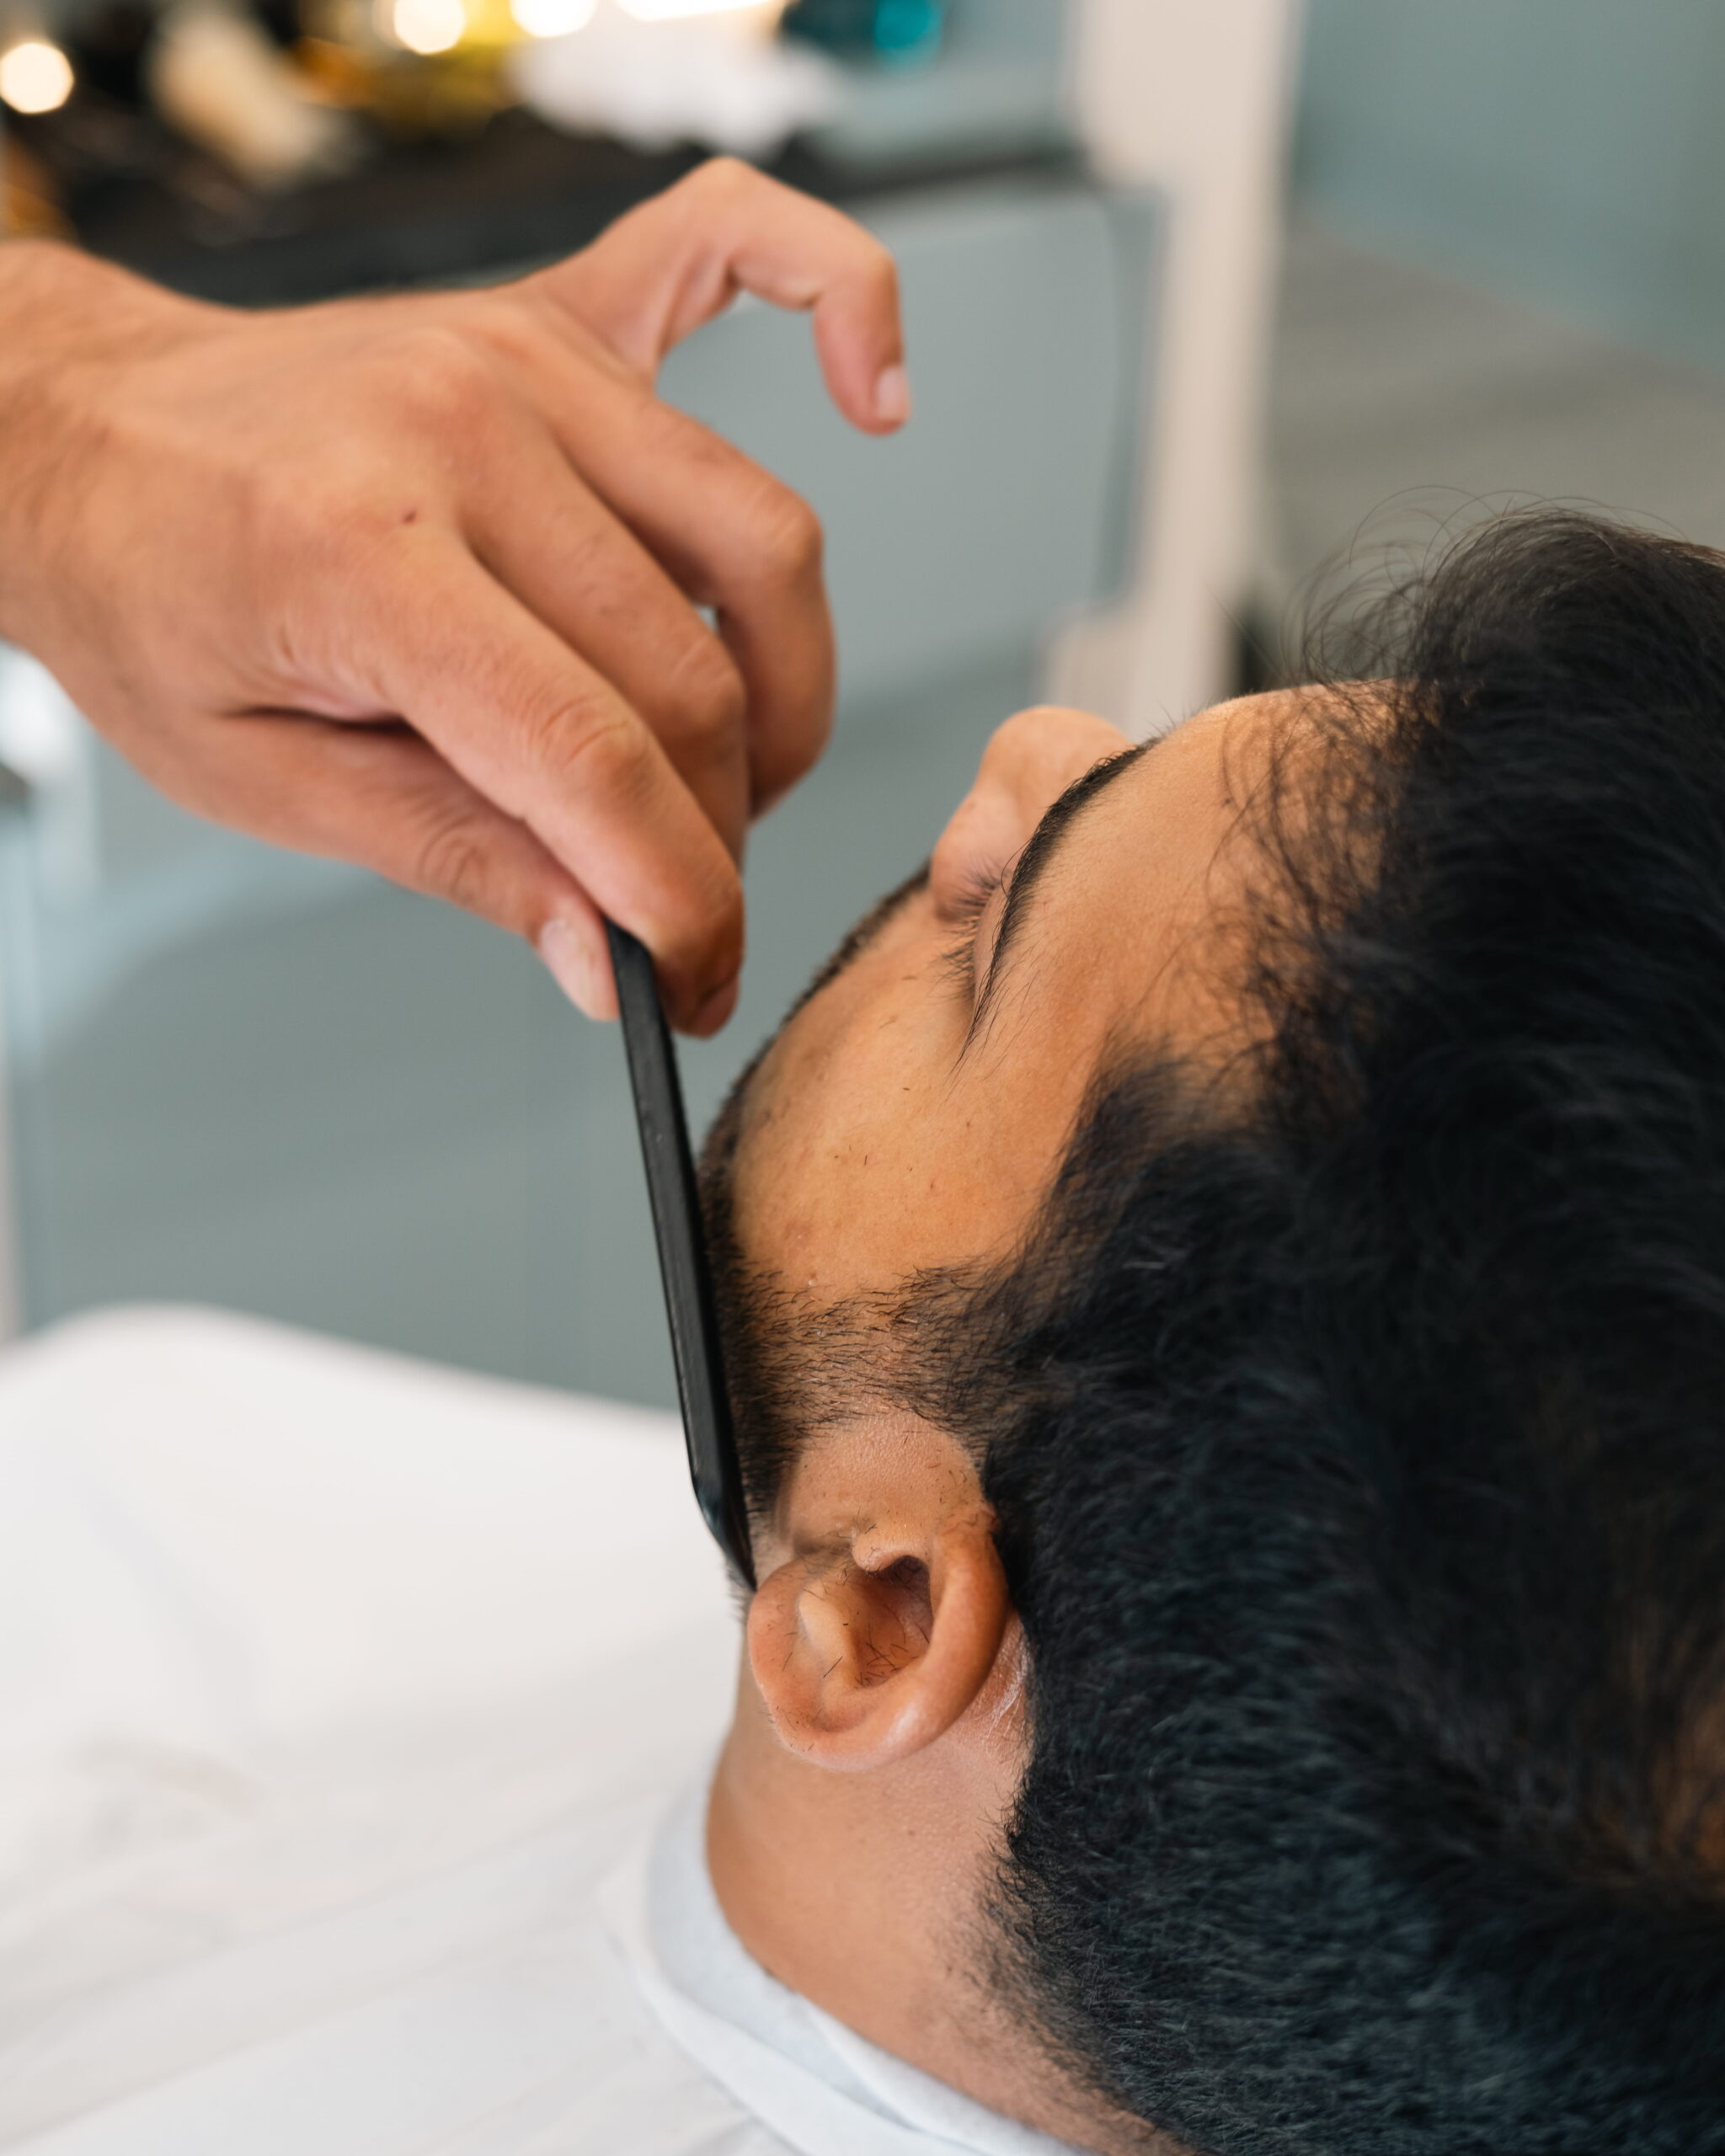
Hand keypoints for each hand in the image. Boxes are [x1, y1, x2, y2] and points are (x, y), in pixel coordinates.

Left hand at [0, 161, 907, 1032]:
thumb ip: (457, 859)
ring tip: (727, 769)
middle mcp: (461, 429)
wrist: (82, 430)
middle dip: (716, 829)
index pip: (589, 756)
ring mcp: (521, 358)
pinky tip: (875, 398)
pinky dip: (842, 306)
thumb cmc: (148, 595)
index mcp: (357, 552)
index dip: (673, 898)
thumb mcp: (261, 780)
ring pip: (756, 539)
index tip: (696, 982)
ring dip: (781, 688)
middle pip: (688, 672)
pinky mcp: (554, 318)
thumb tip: (611, 960)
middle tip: (682, 903)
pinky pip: (736, 251)